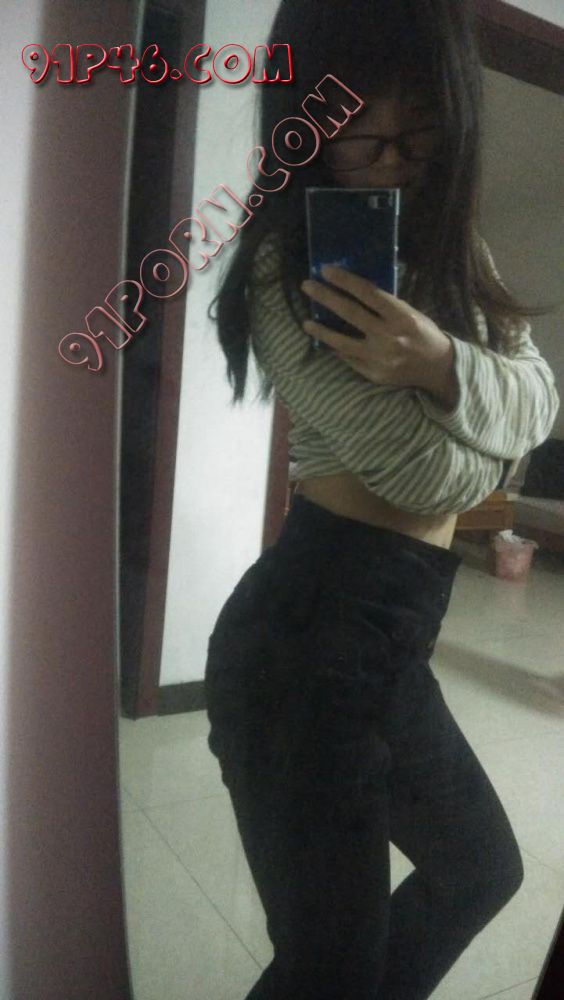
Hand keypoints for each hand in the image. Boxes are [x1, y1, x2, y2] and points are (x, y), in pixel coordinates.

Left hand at [300, 264, 458, 408]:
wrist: (437, 367)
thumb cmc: (422, 333)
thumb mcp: (409, 313)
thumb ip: (384, 306)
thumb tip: (352, 291)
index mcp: (401, 316)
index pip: (368, 293)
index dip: (345, 280)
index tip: (326, 270)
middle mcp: (389, 336)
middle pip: (350, 313)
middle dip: (326, 297)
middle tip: (307, 286)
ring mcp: (379, 358)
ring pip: (342, 342)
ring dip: (322, 330)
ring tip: (306, 322)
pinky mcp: (374, 374)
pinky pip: (349, 358)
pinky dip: (337, 348)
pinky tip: (327, 341)